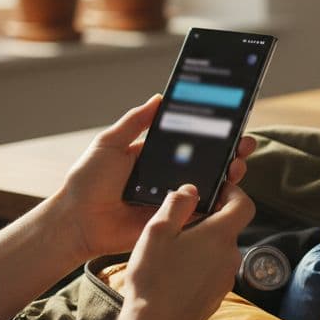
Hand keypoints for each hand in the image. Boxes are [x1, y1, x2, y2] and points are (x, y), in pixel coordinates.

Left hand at [50, 95, 257, 261]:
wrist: (77, 221)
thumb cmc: (87, 182)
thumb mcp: (109, 143)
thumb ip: (135, 121)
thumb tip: (160, 97)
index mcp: (155, 156)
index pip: (191, 141)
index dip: (213, 133)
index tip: (231, 122)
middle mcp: (169, 177)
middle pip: (208, 163)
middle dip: (230, 152)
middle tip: (242, 144)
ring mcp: (173, 200)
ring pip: (210, 186)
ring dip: (229, 175)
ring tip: (236, 165)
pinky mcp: (174, 221)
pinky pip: (200, 212)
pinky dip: (217, 203)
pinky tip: (227, 191)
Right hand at [122, 183, 256, 319]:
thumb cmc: (154, 278)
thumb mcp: (157, 231)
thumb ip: (177, 204)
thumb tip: (191, 190)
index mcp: (221, 236)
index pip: (245, 205)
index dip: (233, 193)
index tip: (214, 191)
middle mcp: (231, 257)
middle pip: (228, 228)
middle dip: (208, 220)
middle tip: (179, 222)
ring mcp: (226, 279)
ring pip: (218, 251)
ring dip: (201, 245)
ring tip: (171, 250)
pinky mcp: (216, 297)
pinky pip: (212, 272)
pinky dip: (199, 266)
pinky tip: (173, 274)